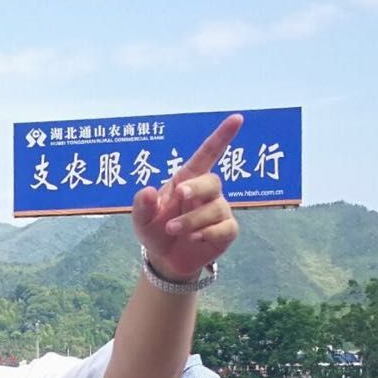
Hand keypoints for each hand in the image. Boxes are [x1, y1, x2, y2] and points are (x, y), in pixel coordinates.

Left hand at [131, 113, 242, 280]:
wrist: (165, 258)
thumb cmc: (155, 229)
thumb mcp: (141, 219)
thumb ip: (141, 205)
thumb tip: (147, 190)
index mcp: (187, 179)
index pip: (208, 154)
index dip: (222, 136)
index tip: (236, 119)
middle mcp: (206, 192)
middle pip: (213, 181)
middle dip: (197, 187)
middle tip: (180, 195)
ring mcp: (219, 210)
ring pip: (215, 209)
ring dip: (191, 220)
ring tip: (172, 229)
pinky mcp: (226, 230)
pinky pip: (225, 228)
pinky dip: (208, 234)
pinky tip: (194, 238)